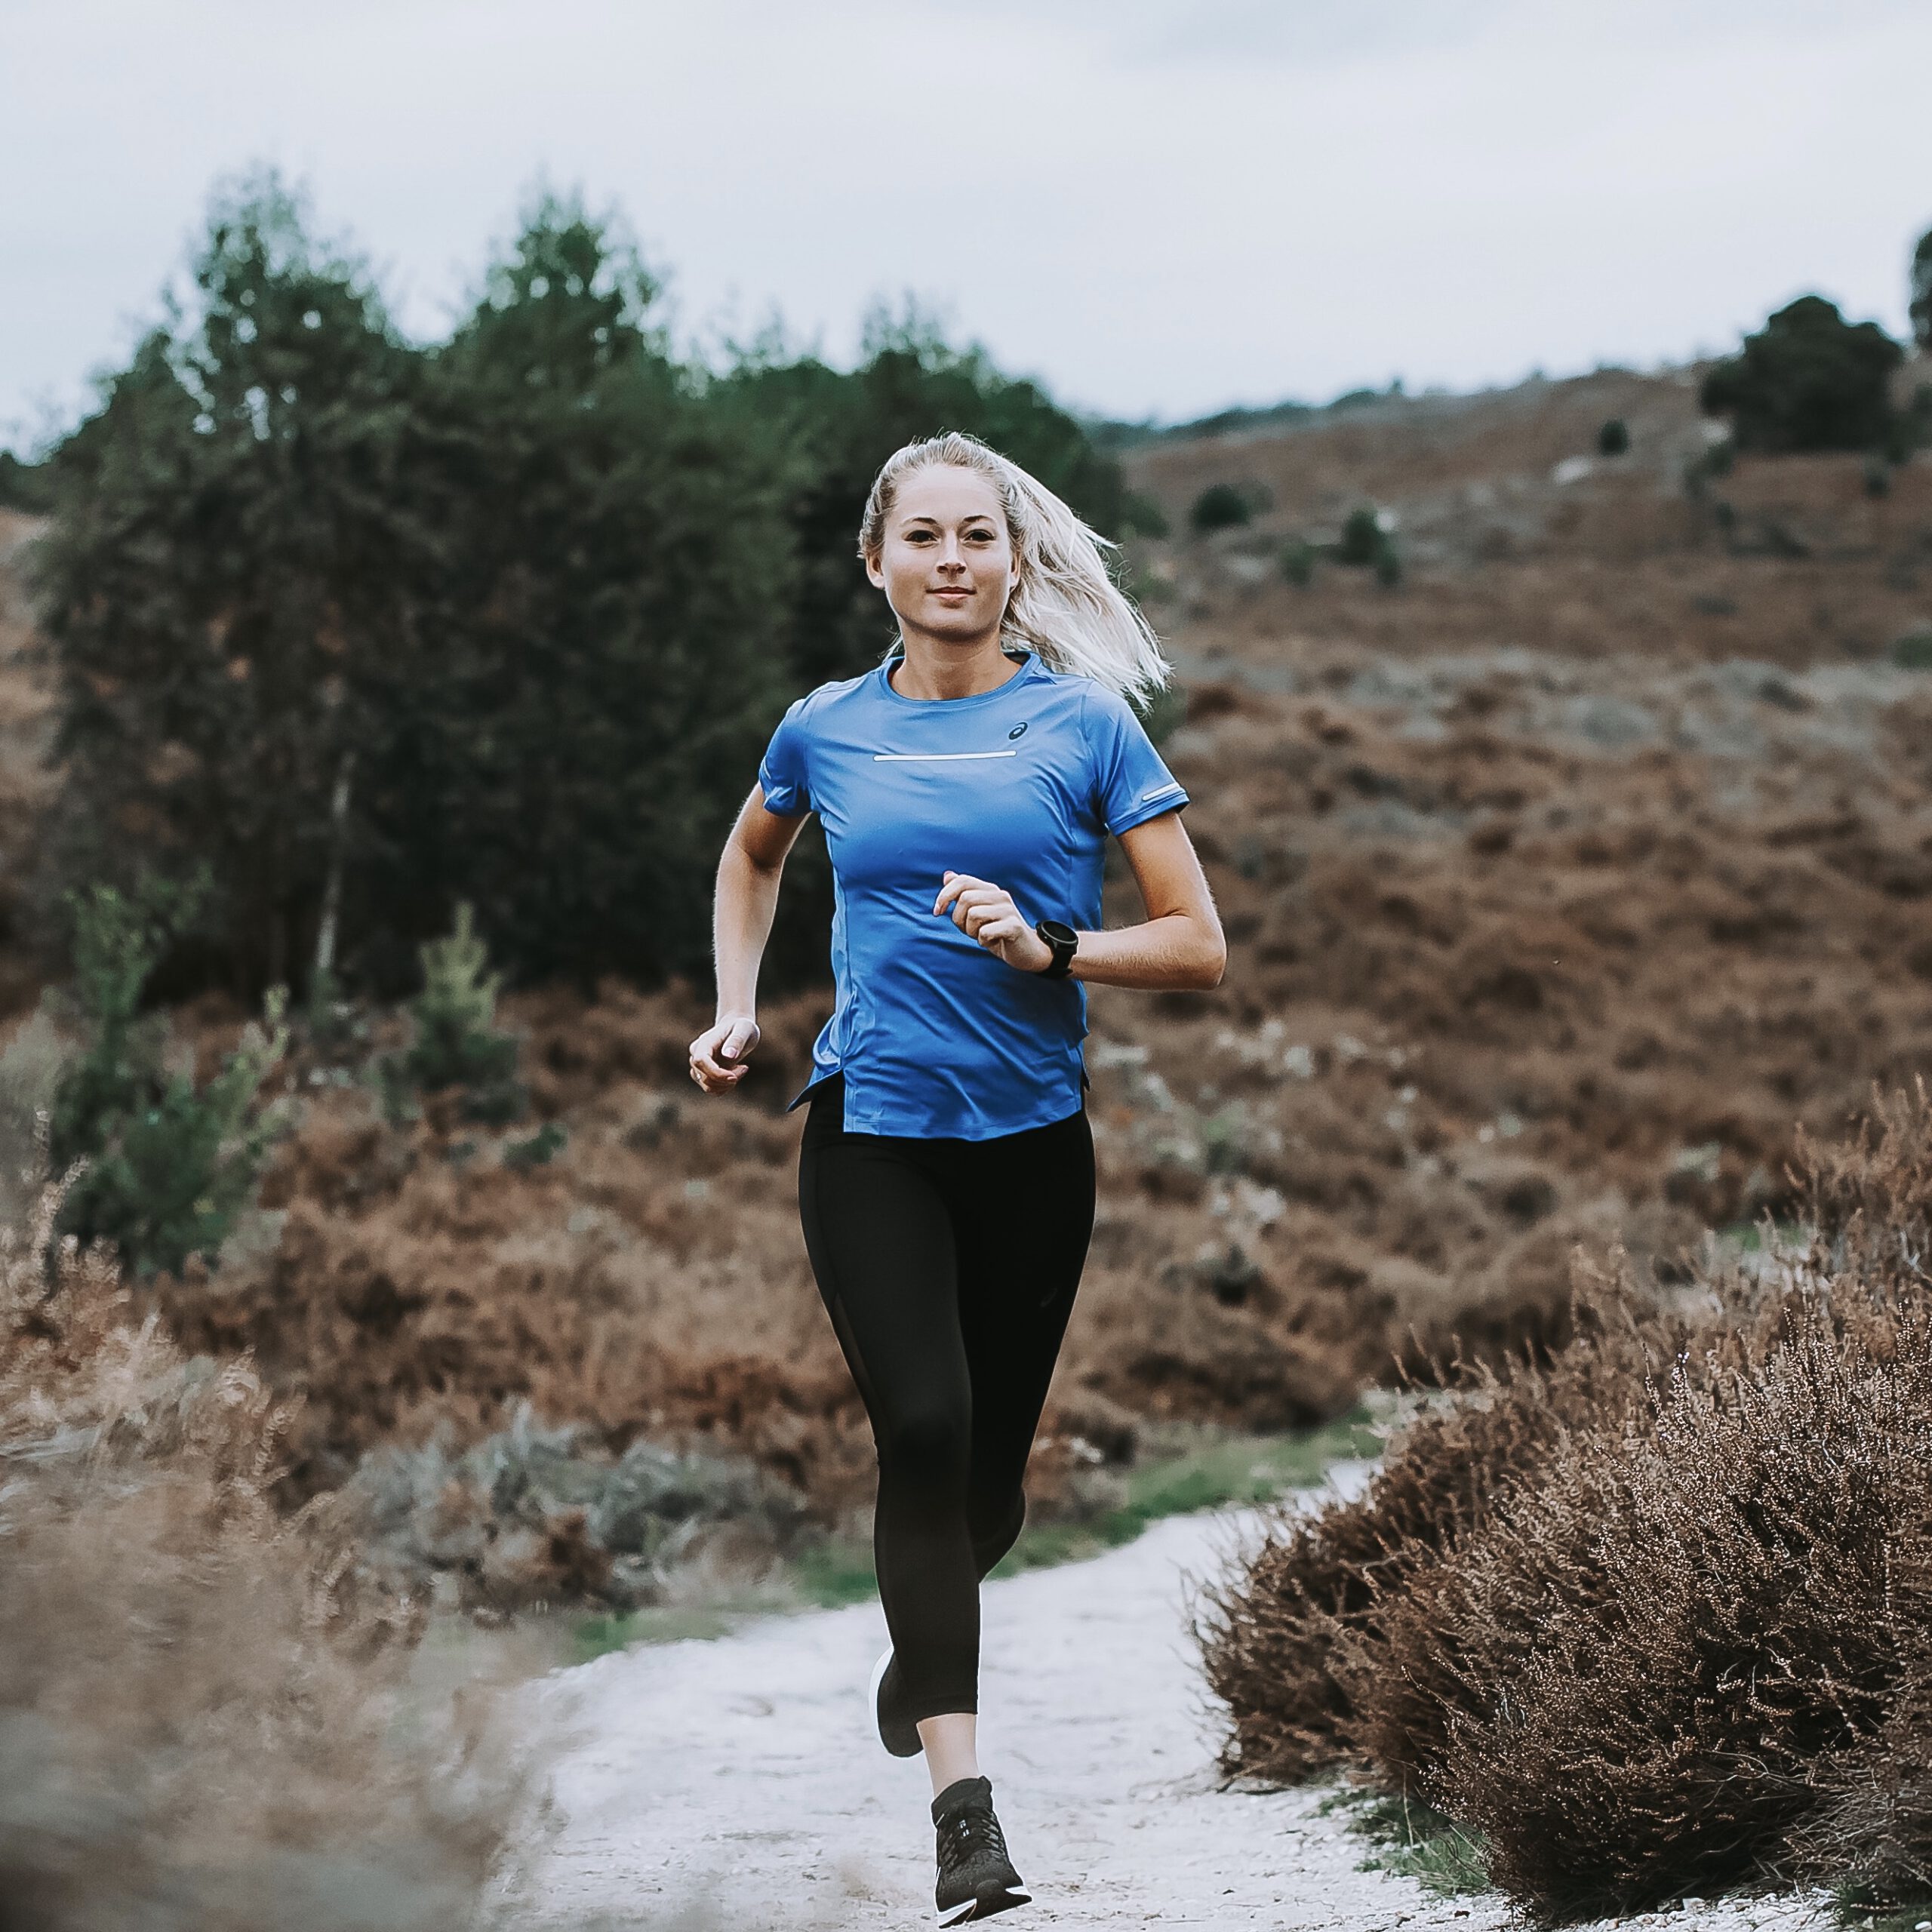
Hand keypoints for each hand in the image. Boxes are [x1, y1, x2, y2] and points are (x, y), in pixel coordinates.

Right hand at [689, 1014, 759, 1093]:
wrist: (737, 1029)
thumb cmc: (741, 1027)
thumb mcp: (744, 1029)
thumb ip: (736, 1041)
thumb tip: (728, 1055)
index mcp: (704, 1043)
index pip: (700, 1061)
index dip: (716, 1073)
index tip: (734, 1077)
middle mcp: (696, 1055)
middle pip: (705, 1077)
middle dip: (727, 1079)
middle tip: (745, 1068)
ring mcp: (698, 1066)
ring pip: (708, 1087)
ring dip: (727, 1084)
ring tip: (741, 1069)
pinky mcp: (704, 1075)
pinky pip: (712, 1089)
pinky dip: (726, 1087)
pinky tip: (735, 1075)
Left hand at [933, 871, 1055, 972]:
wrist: (1026, 951)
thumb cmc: (997, 932)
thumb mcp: (978, 912)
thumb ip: (963, 894)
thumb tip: (947, 876)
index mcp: (990, 889)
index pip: (961, 881)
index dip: (944, 895)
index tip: (937, 911)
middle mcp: (1000, 895)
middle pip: (965, 899)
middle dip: (958, 919)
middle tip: (968, 930)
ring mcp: (1008, 910)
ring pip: (973, 914)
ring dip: (970, 931)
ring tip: (981, 936)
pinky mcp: (1013, 926)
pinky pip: (984, 932)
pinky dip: (982, 941)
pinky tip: (991, 942)